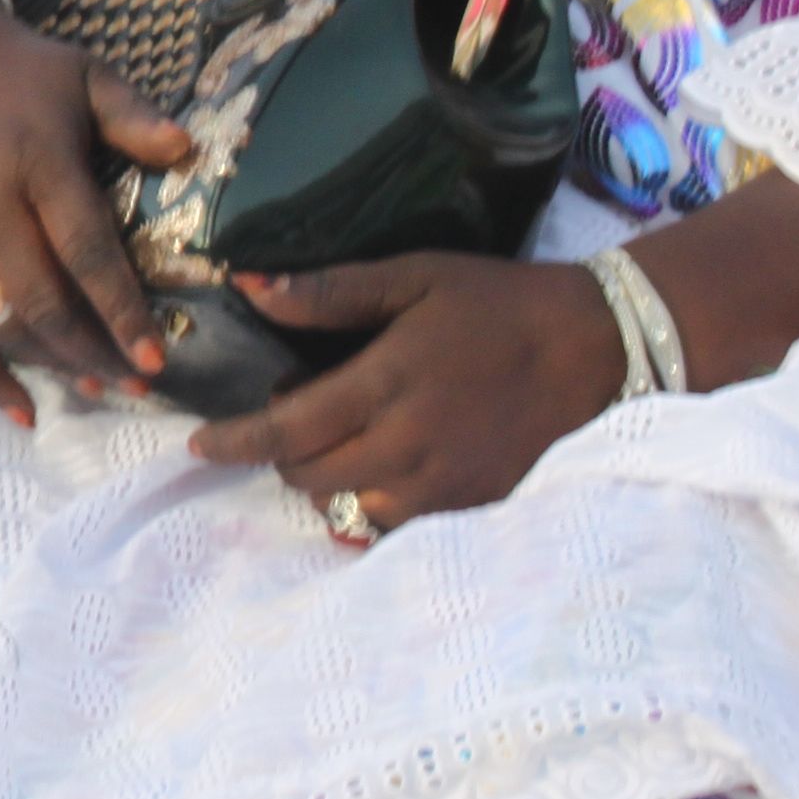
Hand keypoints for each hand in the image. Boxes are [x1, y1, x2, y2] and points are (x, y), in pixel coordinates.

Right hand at [0, 0, 197, 418]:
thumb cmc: (16, 73)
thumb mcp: (82, 76)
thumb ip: (134, 116)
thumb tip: (188, 151)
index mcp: (34, 162)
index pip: (85, 250)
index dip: (121, 309)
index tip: (157, 356)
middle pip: (44, 301)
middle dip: (96, 351)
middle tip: (143, 383)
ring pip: (1, 322)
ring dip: (54, 365)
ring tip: (103, 389)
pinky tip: (25, 412)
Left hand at [190, 256, 629, 535]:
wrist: (600, 350)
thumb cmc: (498, 304)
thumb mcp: (413, 277)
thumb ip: (329, 291)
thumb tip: (249, 286)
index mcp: (384, 386)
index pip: (285, 431)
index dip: (234, 441)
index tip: (198, 444)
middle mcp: (408, 447)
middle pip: (310, 477)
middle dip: (283, 453)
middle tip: (299, 410)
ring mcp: (445, 486)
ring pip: (352, 506)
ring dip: (332, 479)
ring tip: (348, 436)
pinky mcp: (477, 507)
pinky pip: (403, 521)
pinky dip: (378, 499)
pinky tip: (391, 461)